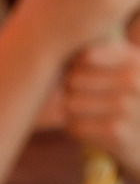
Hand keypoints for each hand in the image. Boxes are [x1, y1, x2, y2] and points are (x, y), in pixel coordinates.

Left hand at [64, 41, 139, 180]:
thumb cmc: (129, 97)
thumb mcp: (124, 67)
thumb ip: (96, 52)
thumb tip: (52, 50)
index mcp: (134, 60)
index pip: (84, 56)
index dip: (75, 67)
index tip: (81, 73)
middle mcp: (134, 81)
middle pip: (72, 80)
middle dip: (71, 91)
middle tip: (84, 99)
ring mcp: (126, 107)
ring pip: (70, 104)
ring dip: (72, 113)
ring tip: (88, 114)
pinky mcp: (117, 133)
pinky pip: (75, 126)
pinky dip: (77, 130)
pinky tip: (92, 129)